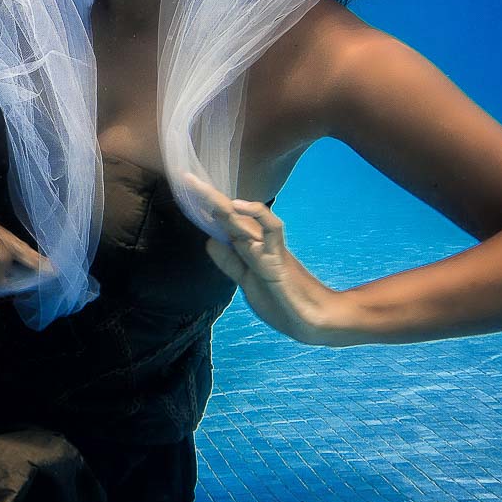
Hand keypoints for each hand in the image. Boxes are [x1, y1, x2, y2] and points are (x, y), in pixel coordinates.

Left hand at [180, 172, 333, 345]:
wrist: (313, 321)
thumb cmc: (283, 302)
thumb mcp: (247, 282)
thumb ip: (230, 263)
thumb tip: (210, 242)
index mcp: (249, 249)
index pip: (225, 224)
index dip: (206, 210)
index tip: (188, 194)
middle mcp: (258, 243)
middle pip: (230, 216)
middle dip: (208, 199)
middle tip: (187, 180)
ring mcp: (269, 248)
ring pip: (244, 219)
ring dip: (222, 204)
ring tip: (201, 189)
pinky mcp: (280, 257)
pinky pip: (272, 229)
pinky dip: (257, 215)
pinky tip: (238, 206)